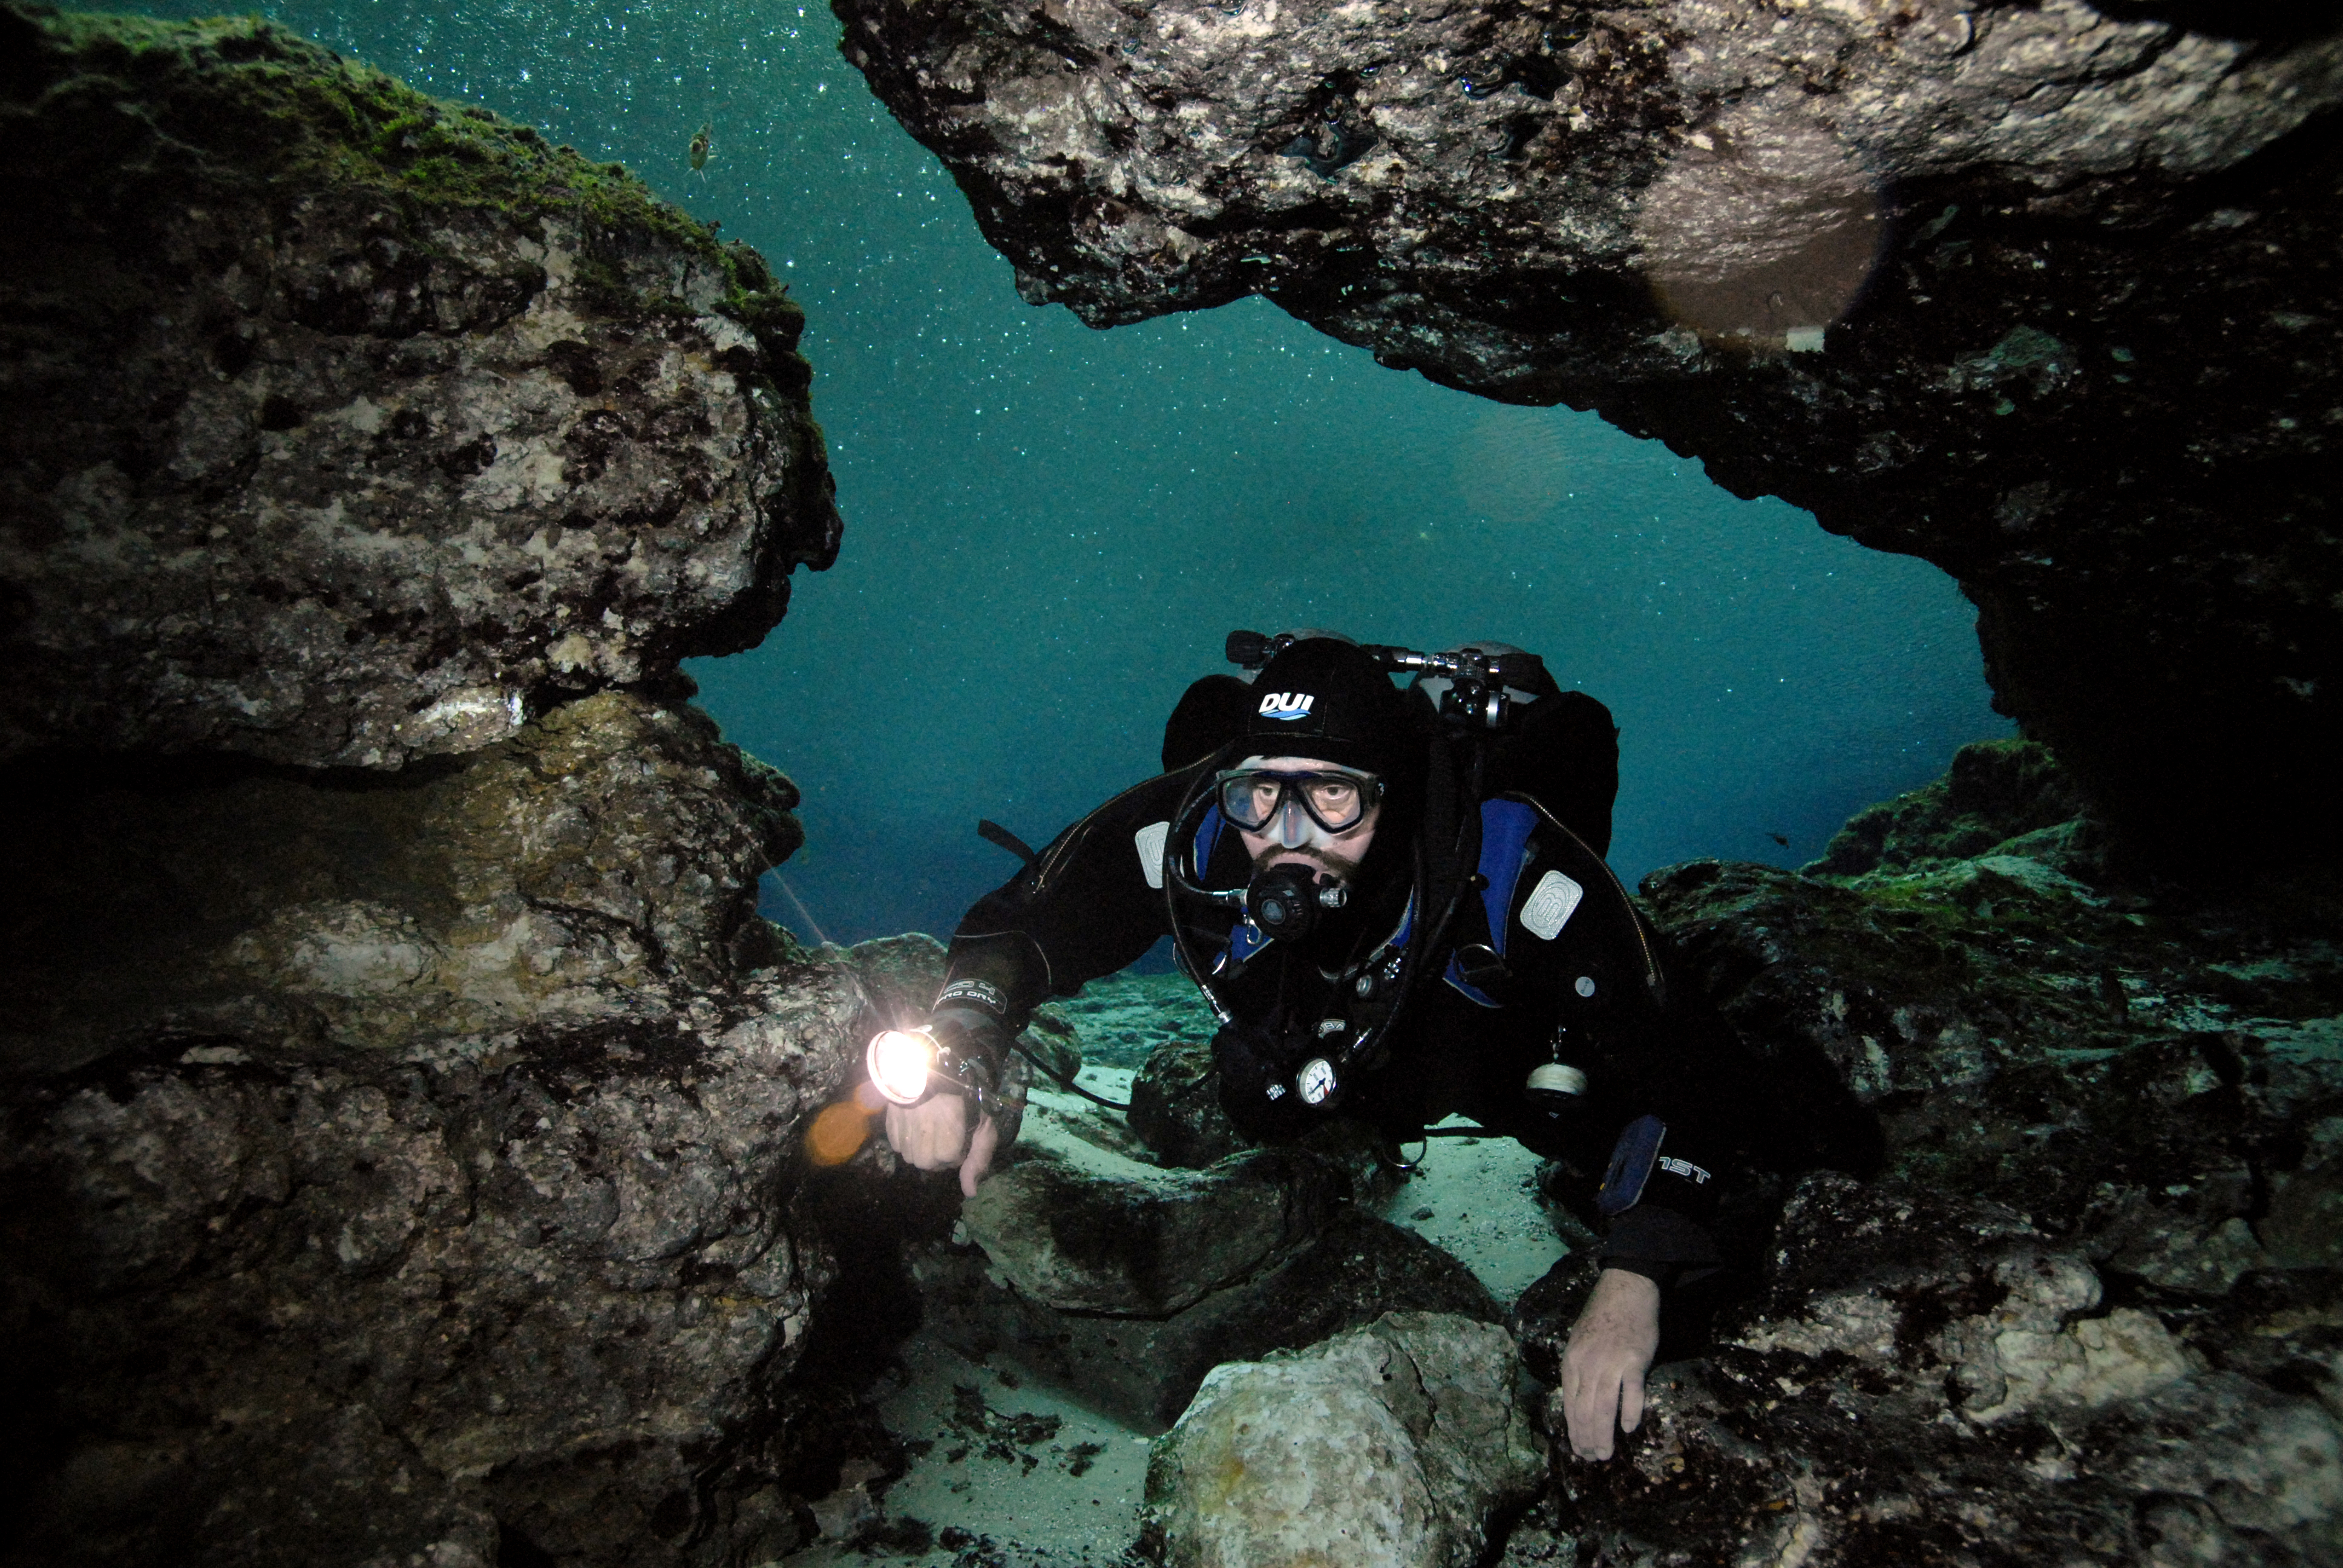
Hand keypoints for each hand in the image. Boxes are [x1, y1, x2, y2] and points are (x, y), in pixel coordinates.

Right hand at [882, 1096, 1001, 1196]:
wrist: (933, 1063)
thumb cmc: (964, 1094)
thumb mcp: (983, 1125)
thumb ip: (978, 1159)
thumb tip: (970, 1193)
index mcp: (947, 1145)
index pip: (951, 1162)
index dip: (960, 1147)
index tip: (963, 1127)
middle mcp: (922, 1144)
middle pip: (928, 1163)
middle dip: (939, 1151)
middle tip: (947, 1128)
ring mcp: (904, 1134)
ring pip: (911, 1157)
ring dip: (922, 1146)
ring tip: (930, 1124)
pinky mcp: (890, 1123)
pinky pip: (897, 1144)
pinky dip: (906, 1138)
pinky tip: (915, 1121)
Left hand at [1559, 1267, 1661, 1459]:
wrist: (1625, 1290)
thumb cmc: (1603, 1317)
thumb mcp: (1579, 1342)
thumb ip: (1578, 1371)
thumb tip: (1578, 1401)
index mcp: (1571, 1362)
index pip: (1569, 1405)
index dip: (1574, 1431)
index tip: (1579, 1450)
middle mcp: (1587, 1365)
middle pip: (1584, 1411)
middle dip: (1587, 1439)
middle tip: (1593, 1458)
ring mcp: (1610, 1363)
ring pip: (1603, 1407)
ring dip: (1603, 1434)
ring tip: (1606, 1454)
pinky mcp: (1634, 1361)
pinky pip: (1631, 1392)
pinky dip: (1629, 1412)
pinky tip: (1628, 1428)